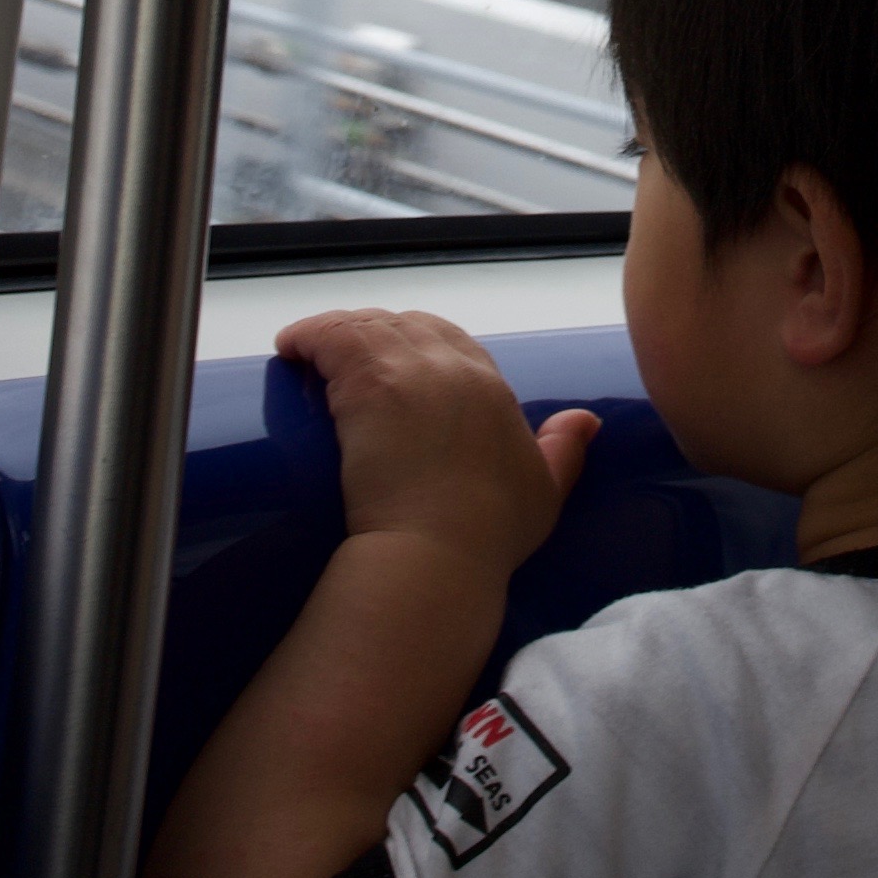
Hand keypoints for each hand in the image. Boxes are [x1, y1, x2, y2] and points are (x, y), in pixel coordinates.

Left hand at [274, 305, 594, 575]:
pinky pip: (331, 337)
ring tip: (309, 348)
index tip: (392, 362)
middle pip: (407, 325)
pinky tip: (290, 346)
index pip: (451, 339)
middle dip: (377, 333)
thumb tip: (587, 420)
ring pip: (366, 326)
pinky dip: (309, 336)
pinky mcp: (365, 385)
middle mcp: (453, 367)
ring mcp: (408, 371)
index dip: (418, 344)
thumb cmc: (488, 535)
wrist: (438, 551)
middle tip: (344, 356)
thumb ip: (564, 450)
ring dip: (336, 332)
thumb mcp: (545, 491)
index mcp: (492, 387)